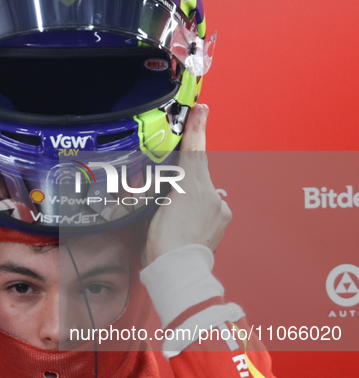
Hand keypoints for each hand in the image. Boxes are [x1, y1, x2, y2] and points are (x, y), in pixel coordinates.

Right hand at [143, 104, 231, 265]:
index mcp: (192, 186)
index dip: (196, 128)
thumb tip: (173, 169)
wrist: (176, 268)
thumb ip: (165, 183)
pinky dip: (199, 211)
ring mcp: (218, 208)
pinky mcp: (222, 219)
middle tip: (170, 196)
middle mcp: (210, 194)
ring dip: (190, 199)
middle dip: (183, 178)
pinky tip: (185, 223)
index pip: (194, 150)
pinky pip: (210, 206)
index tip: (200, 109)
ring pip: (202, 191)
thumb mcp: (154, 206)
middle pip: (197, 172)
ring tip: (175, 217)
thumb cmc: (163, 244)